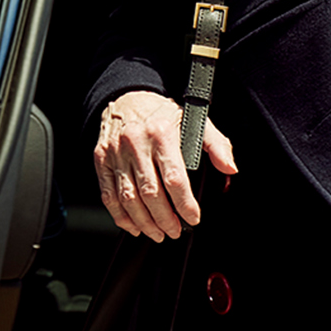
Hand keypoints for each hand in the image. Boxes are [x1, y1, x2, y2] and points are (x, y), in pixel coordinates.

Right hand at [92, 90, 236, 241]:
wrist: (127, 97)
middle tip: (174, 231)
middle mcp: (136, 143)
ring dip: (144, 222)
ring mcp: (115, 153)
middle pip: (150, 193)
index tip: (193, 218)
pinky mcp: (101, 160)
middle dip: (165, 219)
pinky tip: (133, 224)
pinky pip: (108, 195)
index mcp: (162, 134)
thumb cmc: (162, 114)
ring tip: (157, 232)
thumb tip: (230, 169)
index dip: (185, 204)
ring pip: (128, 198)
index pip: (174, 179)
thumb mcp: (196, 121)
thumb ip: (217, 145)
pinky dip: (120, 216)